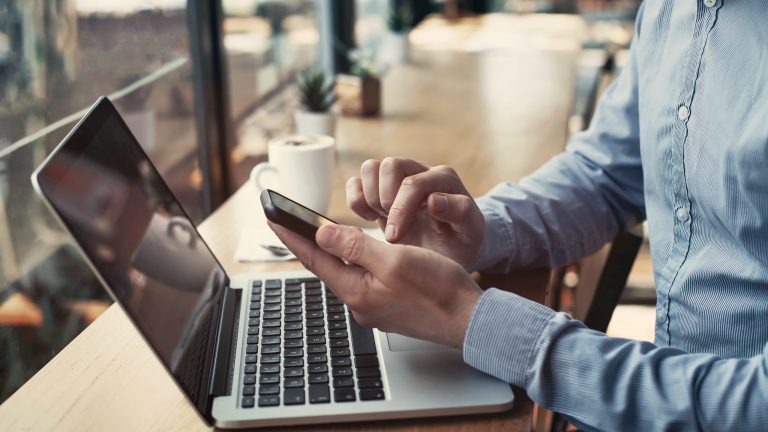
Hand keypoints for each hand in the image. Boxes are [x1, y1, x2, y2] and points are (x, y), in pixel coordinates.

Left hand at [268, 221, 481, 347]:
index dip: (292, 235)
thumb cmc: (438, 290)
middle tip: (288, 221)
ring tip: (316, 232)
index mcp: (356, 290)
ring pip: (344, 272)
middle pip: (325, 266)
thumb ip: (355, 246)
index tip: (272, 217)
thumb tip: (321, 235)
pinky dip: (353, 261)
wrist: (467, 320)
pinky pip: (362, 278)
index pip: (313, 258)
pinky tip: (355, 253)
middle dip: (306, 242)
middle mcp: (360, 302)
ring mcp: (374, 306)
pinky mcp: (388, 305)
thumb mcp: (394, 260)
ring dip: (330, 251)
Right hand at [346, 157, 484, 267]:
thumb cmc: (460, 242)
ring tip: (383, 220)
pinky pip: (357, 181)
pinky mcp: (380, 188)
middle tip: (394, 229)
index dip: (400, 209)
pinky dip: (357, 200)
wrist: (448, 251)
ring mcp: (399, 177)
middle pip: (390, 165)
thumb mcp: (470, 233)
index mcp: (445, 179)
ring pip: (370, 168)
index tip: (396, 238)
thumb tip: (433, 199)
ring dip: (370, 198)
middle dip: (386, 200)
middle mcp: (420, 171)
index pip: (413, 183)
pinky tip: (370, 218)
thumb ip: (460, 212)